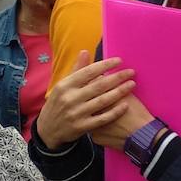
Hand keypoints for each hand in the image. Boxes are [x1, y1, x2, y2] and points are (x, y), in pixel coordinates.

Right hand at [36, 53, 153, 150]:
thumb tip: (85, 51)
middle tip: (131, 72)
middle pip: (99, 85)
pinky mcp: (82, 127)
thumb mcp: (63, 85)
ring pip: (103, 101)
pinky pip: (102, 118)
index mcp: (65, 85)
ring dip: (120, 92)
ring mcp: (76, 113)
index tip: (120, 60)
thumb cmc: (58, 103)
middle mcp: (70, 98)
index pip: (88, 71)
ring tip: (132, 84)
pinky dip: (115, 112)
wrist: (48, 129)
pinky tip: (126, 104)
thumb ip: (76, 70)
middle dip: (117, 77)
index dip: (105, 65)